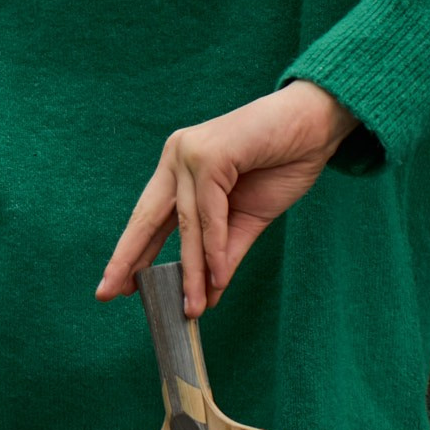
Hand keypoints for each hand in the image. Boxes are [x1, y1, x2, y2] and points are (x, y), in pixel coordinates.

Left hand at [96, 80, 355, 317]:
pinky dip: (216, 249)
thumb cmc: (283, 162)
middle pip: (148, 218)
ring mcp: (190, 154)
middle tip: (111, 293)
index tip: (116, 286)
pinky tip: (218, 278)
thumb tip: (207, 295)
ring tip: (192, 307)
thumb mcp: (247, 217)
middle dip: (129, 258)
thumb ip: (225, 251)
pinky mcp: (211, 155)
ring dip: (192, 271)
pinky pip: (210, 214)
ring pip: (186, 224)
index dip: (133, 252)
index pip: (150, 217)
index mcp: (178, 168)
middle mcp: (176, 157)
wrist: (318, 123)